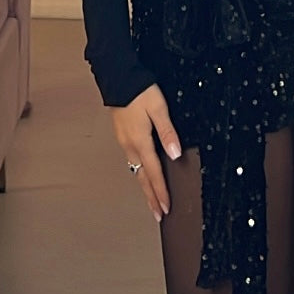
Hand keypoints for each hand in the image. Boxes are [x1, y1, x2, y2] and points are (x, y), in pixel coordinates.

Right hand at [111, 83, 182, 221]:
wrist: (117, 78)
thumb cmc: (138, 91)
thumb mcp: (158, 108)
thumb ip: (167, 132)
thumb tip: (175, 154)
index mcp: (140, 141)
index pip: (153, 173)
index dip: (160, 192)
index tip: (166, 208)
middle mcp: (130, 145)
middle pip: (142, 178)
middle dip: (151, 198)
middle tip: (157, 215)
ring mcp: (124, 141)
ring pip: (136, 170)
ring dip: (145, 187)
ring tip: (151, 200)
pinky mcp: (122, 135)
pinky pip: (132, 160)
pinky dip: (139, 173)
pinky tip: (142, 174)